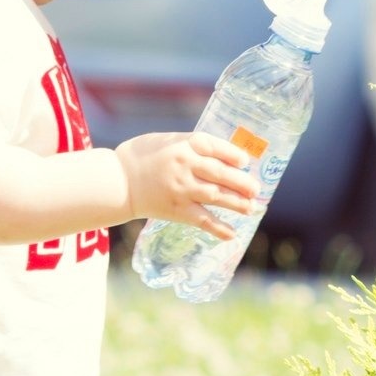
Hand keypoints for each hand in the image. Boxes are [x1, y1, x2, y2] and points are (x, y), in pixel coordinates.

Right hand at [115, 132, 256, 236]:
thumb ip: (192, 146)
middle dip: (241, 181)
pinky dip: (218, 228)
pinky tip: (232, 234)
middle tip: (256, 189)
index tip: (245, 161)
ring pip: (215, 196)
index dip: (232, 153)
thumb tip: (225, 155)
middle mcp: (184, 166)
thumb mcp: (167, 141)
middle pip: (219, 173)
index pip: (213, 146)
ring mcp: (181, 189)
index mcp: (182, 145)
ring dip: (237, 203)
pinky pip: (201, 220)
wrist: (119, 181)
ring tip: (251, 208)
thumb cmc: (143, 156)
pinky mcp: (176, 210)